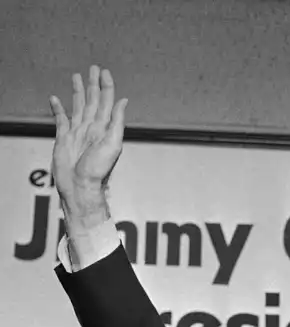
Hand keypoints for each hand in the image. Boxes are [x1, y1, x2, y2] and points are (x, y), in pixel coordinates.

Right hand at [49, 66, 126, 220]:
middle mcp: (91, 127)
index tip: (104, 72)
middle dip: (93, 84)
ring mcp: (77, 132)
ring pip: (78, 106)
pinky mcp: (63, 138)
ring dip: (78, 91)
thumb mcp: (113, 143)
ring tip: (77, 76)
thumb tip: (124, 100)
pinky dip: (58, 108)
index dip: (106, 86)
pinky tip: (56, 99)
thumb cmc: (98, 170)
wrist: (80, 186)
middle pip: (93, 100)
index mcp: (104, 127)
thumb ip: (117, 121)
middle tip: (93, 67)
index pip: (107, 101)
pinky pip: (61, 119)